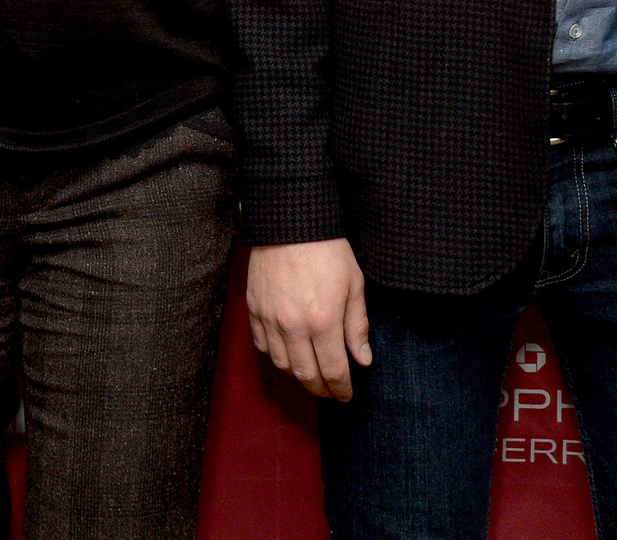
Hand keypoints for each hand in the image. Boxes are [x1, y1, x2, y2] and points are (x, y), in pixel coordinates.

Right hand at [246, 237, 372, 400]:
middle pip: (306, 375)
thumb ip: (358, 325)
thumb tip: (362, 359)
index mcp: (323, 321)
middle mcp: (293, 325)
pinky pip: (262, 345)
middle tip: (331, 392)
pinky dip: (275, 356)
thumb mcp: (354, 284)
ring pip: (282, 364)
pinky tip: (287, 353)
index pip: (334, 371)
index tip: (347, 395)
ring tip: (311, 374)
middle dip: (321, 389)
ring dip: (298, 375)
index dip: (342, 389)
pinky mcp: (254, 308)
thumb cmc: (327, 249)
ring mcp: (270, 318)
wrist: (289, 220)